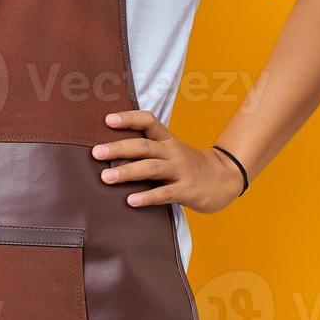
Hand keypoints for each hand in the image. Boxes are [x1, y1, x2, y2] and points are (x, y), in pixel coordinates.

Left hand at [91, 110, 244, 213]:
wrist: (224, 179)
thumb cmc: (189, 165)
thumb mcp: (171, 150)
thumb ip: (148, 148)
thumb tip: (110, 150)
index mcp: (167, 139)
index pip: (148, 121)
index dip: (129, 118)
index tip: (108, 120)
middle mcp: (172, 151)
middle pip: (143, 146)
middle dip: (118, 148)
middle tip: (95, 152)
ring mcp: (180, 170)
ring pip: (151, 168)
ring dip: (127, 172)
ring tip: (106, 177)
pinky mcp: (186, 190)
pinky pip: (164, 193)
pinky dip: (147, 196)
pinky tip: (131, 201)